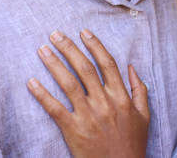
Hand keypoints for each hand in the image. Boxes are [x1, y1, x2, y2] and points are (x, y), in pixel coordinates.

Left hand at [27, 29, 148, 157]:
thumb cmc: (133, 143)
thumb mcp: (144, 114)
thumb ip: (139, 89)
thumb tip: (131, 67)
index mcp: (121, 96)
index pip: (107, 64)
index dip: (95, 46)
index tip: (84, 32)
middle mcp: (104, 102)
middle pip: (84, 68)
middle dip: (69, 48)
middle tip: (55, 34)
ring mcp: (88, 115)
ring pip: (68, 84)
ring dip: (54, 64)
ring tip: (42, 50)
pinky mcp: (73, 130)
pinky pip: (54, 109)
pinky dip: (42, 94)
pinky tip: (31, 82)